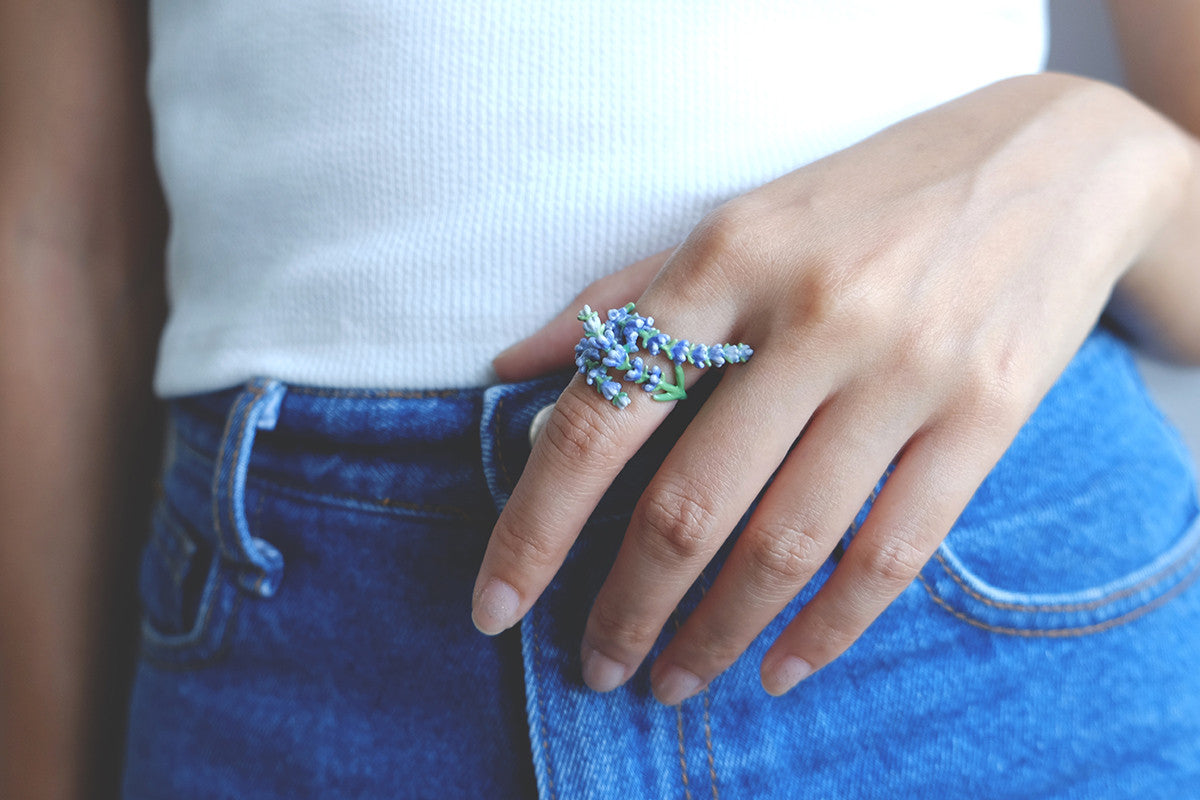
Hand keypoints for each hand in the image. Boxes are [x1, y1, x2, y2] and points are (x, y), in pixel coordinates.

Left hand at [473, 74, 1188, 703]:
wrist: (1052, 161)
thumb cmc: (867, 197)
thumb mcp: (739, 220)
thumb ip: (624, 300)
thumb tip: (514, 371)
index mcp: (729, 257)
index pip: (603, 415)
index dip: (536, 526)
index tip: (493, 606)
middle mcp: (813, 315)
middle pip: (690, 503)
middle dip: (626, 608)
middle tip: (595, 668)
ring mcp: (906, 370)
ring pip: (786, 544)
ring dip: (715, 634)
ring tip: (672, 681)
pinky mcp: (985, 416)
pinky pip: (893, 552)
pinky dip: (829, 629)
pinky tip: (782, 668)